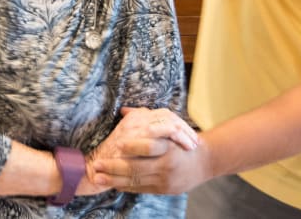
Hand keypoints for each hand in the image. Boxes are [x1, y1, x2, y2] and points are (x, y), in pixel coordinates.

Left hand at [88, 107, 208, 194]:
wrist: (204, 162)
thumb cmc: (182, 141)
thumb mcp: (170, 126)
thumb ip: (146, 119)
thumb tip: (123, 110)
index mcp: (169, 146)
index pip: (149, 146)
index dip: (132, 145)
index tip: (116, 144)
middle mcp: (167, 164)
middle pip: (136, 167)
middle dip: (114, 167)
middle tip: (97, 165)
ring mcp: (165, 179)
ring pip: (135, 180)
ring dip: (114, 179)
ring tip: (98, 177)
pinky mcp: (164, 190)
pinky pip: (141, 189)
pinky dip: (126, 186)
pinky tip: (113, 183)